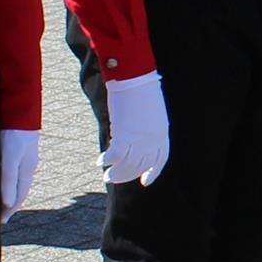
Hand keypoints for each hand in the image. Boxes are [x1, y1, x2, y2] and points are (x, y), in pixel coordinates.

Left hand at [0, 129, 40, 222]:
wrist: (18, 106)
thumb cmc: (14, 132)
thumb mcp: (10, 157)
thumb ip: (8, 179)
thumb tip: (7, 204)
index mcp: (27, 170)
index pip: (19, 197)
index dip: (10, 210)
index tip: (0, 222)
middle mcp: (26, 164)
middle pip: (17, 190)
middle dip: (8, 204)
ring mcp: (22, 155)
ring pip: (14, 179)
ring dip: (6, 191)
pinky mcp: (14, 146)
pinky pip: (9, 169)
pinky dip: (4, 178)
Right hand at [98, 72, 170, 186]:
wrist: (136, 79)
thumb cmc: (142, 90)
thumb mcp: (152, 112)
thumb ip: (146, 127)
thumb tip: (135, 135)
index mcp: (162, 134)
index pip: (160, 160)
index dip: (153, 172)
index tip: (145, 181)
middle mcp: (153, 141)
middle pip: (140, 165)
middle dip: (127, 175)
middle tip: (112, 179)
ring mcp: (139, 140)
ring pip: (127, 165)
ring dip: (116, 173)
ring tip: (106, 176)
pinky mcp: (125, 136)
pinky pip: (115, 155)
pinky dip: (107, 160)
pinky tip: (100, 161)